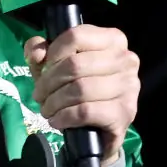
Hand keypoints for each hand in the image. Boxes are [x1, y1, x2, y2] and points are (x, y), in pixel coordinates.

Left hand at [24, 24, 139, 164]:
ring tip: (47, 109)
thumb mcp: (54, 66)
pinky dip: (64, 117)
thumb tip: (37, 54)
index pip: (76, 36)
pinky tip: (57, 120)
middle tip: (39, 95)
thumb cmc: (75, 89)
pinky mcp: (124, 112)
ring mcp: (129, 86)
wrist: (98, 130)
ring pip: (80, 89)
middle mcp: (126, 59)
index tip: (43, 69)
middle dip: (49, 82)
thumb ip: (39, 51)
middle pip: (75, 65)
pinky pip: (86, 111)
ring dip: (54, 102)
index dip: (53, 54)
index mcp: (112, 39)